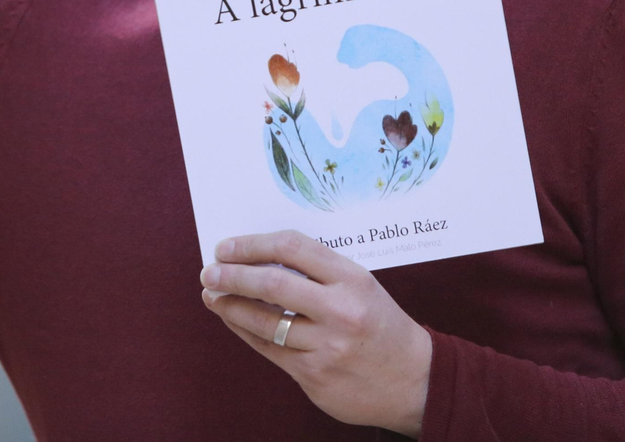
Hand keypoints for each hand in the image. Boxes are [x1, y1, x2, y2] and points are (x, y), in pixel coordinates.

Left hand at [200, 230, 432, 437]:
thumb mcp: (361, 285)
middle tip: (209, 271)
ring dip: (231, 306)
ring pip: (265, 321)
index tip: (226, 246)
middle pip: (272, 284)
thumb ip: (318, 272)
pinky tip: (234, 321)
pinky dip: (246, 332)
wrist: (415, 380)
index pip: (291, 248)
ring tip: (213, 296)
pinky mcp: (315, 376)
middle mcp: (340, 310)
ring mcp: (327, 346)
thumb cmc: (381, 324)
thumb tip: (260, 258)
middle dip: (232, 275)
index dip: (252, 244)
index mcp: (352, 278)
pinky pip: (270, 350)